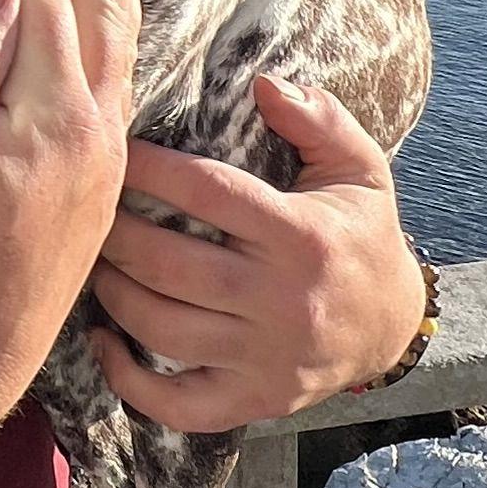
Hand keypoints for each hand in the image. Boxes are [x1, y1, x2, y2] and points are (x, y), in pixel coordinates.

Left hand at [84, 71, 418, 435]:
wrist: (394, 326)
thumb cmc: (360, 235)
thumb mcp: (358, 168)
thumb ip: (318, 119)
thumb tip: (264, 82)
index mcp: (302, 236)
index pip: (208, 193)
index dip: (151, 169)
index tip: (117, 149)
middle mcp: (283, 300)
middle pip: (171, 265)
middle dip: (116, 234)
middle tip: (92, 211)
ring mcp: (268, 358)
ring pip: (163, 329)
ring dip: (114, 295)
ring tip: (97, 263)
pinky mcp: (257, 400)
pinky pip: (179, 406)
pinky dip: (128, 380)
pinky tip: (104, 341)